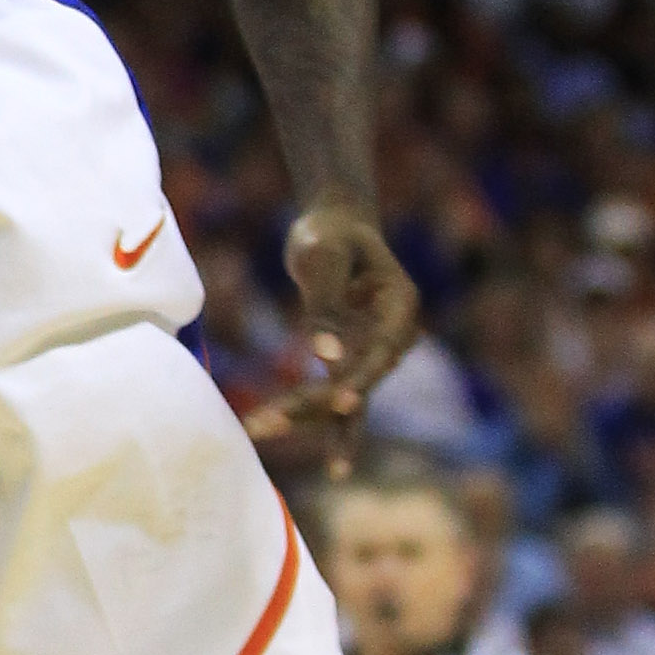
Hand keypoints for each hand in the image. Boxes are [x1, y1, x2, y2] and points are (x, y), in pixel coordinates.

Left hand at [244, 202, 419, 456]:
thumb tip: (326, 358)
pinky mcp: (344, 358)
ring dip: (299, 415)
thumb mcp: (324, 256)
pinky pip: (323, 392)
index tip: (344, 403)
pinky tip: (259, 426)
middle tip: (269, 423)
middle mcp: (391, 335)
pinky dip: (294, 406)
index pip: (383, 352)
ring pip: (339, 396)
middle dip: (317, 406)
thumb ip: (326, 305)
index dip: (364, 379)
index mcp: (400, 305)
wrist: (332, 225)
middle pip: (360, 382)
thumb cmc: (330, 233)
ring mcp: (369, 351)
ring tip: (254, 428)